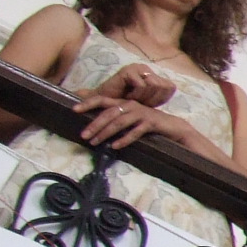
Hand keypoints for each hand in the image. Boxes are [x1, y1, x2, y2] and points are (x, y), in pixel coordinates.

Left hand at [75, 94, 198, 154]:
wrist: (172, 127)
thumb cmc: (148, 123)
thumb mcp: (130, 118)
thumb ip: (115, 118)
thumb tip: (95, 126)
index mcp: (123, 103)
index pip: (102, 100)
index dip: (88, 103)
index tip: (74, 110)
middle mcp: (130, 105)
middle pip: (108, 113)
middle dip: (94, 124)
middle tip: (83, 135)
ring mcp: (141, 114)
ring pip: (119, 122)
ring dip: (105, 133)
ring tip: (95, 142)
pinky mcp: (150, 123)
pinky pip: (134, 132)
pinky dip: (124, 139)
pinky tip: (116, 146)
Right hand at [85, 62, 176, 107]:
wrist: (103, 103)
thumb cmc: (125, 104)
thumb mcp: (147, 101)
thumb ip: (160, 95)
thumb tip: (175, 88)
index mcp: (153, 75)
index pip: (170, 87)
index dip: (162, 99)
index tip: (149, 106)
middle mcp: (146, 69)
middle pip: (163, 87)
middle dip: (153, 99)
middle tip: (139, 103)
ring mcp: (137, 68)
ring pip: (154, 85)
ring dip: (144, 98)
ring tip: (133, 100)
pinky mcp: (128, 70)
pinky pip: (142, 86)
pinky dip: (136, 95)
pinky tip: (127, 97)